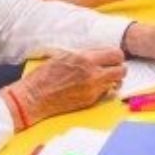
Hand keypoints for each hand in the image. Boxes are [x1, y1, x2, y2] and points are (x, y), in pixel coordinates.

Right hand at [3, 48, 125, 128]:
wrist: (33, 97)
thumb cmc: (44, 75)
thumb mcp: (64, 56)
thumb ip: (85, 54)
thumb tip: (100, 53)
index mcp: (85, 59)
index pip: (116, 54)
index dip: (116, 56)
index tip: (112, 57)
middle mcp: (92, 74)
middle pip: (121, 70)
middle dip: (118, 68)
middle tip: (112, 68)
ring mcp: (92, 89)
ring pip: (117, 83)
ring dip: (113, 80)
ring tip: (104, 78)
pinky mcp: (90, 101)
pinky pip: (107, 94)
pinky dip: (105, 90)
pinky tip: (95, 88)